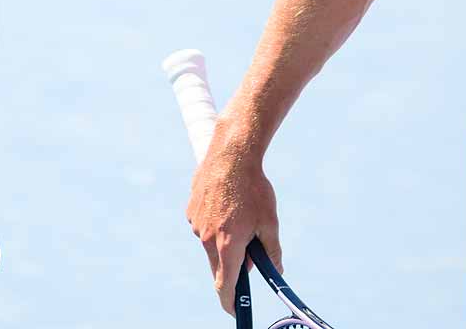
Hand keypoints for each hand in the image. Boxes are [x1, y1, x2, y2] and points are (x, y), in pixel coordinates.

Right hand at [187, 141, 281, 314]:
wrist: (231, 154)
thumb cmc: (254, 188)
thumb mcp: (270, 222)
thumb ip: (271, 251)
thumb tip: (275, 270)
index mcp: (228, 244)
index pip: (225, 285)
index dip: (229, 302)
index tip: (234, 311)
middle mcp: (207, 237)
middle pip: (218, 266)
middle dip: (232, 267)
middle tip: (248, 251)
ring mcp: (196, 224)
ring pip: (211, 245)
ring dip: (224, 242)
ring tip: (239, 215)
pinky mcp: (190, 211)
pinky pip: (203, 227)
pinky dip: (215, 225)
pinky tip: (227, 205)